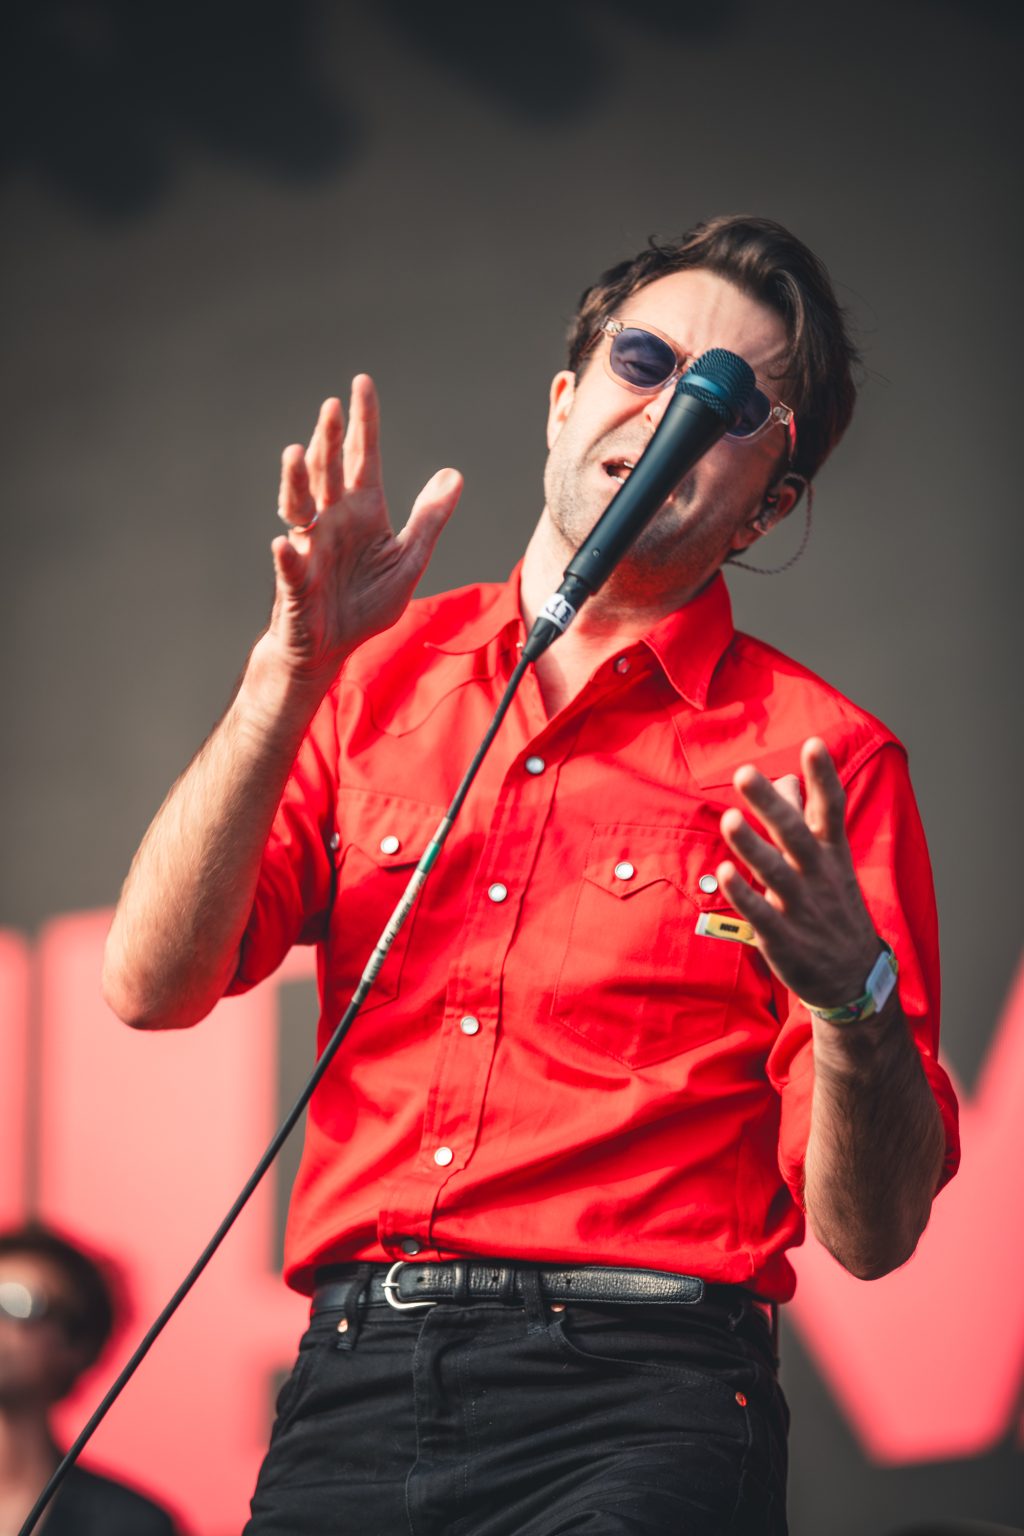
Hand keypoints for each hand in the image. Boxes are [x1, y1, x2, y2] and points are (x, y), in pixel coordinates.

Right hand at [269, 377, 461, 684]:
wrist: (331, 648)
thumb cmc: (364, 603)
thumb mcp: (407, 559)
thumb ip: (429, 519)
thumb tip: (454, 475)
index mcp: (362, 512)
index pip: (363, 459)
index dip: (364, 424)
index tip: (362, 384)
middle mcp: (332, 521)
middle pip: (328, 472)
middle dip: (329, 440)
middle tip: (332, 406)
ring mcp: (310, 549)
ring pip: (299, 506)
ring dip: (296, 480)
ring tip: (296, 452)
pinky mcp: (296, 585)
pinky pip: (290, 567)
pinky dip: (287, 556)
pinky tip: (285, 542)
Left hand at [716, 738, 879, 1007]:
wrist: (853, 979)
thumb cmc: (832, 908)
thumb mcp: (829, 863)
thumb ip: (806, 820)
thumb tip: (786, 779)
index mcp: (831, 854)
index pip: (831, 809)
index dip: (823, 778)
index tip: (814, 744)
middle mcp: (818, 876)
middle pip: (796, 835)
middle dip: (771, 804)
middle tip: (745, 773)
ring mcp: (801, 908)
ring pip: (776, 872)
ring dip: (752, 846)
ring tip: (729, 819)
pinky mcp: (783, 938)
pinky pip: (761, 914)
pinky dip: (744, 894)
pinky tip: (726, 873)